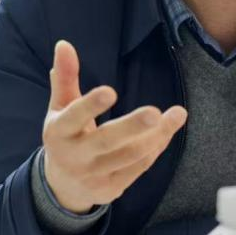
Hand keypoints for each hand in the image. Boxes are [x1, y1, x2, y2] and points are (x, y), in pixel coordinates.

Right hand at [42, 40, 186, 213]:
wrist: (62, 185)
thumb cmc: (66, 135)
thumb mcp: (60, 107)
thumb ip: (65, 77)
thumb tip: (64, 44)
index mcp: (58, 132)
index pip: (74, 118)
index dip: (90, 106)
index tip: (110, 91)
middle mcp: (74, 157)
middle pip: (105, 141)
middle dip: (132, 127)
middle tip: (155, 113)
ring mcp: (93, 176)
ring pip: (129, 156)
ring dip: (156, 136)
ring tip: (177, 115)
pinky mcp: (110, 190)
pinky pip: (138, 168)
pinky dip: (155, 149)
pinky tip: (167, 132)